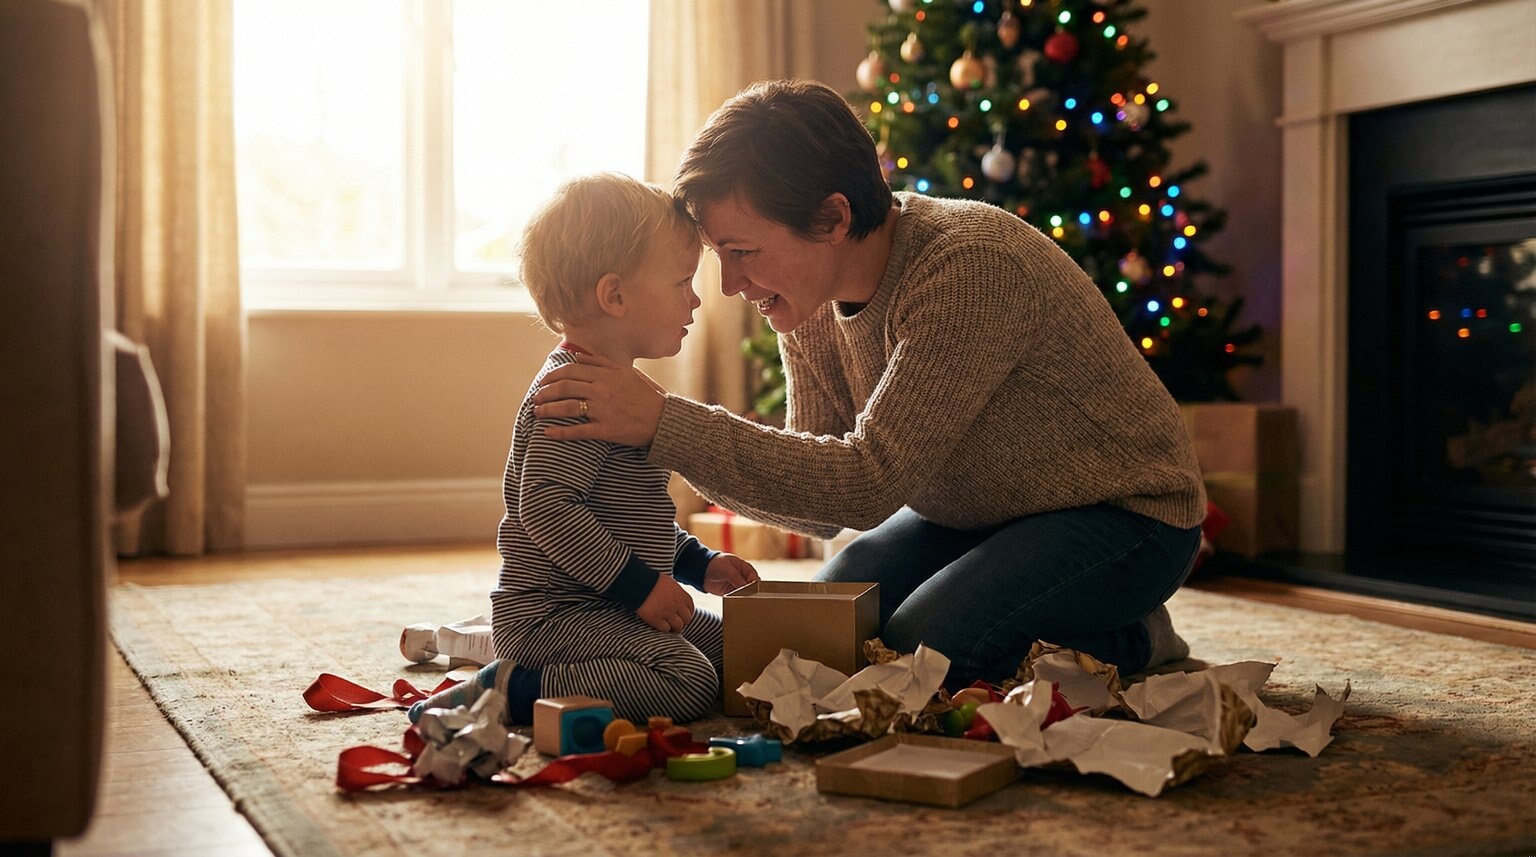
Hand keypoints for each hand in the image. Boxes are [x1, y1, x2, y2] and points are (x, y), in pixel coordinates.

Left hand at [532, 353, 666, 446]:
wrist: (664, 419)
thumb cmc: (646, 395)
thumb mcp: (627, 372)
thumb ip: (602, 364)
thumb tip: (578, 357)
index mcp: (607, 374)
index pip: (571, 370)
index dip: (553, 375)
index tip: (543, 381)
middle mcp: (603, 389)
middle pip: (565, 387)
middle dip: (545, 392)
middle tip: (536, 397)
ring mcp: (604, 410)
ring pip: (568, 407)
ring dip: (548, 409)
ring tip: (537, 412)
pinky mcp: (606, 429)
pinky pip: (578, 431)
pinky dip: (560, 433)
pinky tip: (548, 433)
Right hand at [636, 574, 694, 632]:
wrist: (638, 583)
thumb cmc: (651, 580)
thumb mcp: (668, 582)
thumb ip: (675, 591)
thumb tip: (677, 596)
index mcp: (681, 595)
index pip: (690, 608)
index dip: (687, 613)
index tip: (683, 615)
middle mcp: (677, 605)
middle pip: (687, 619)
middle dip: (683, 622)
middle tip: (677, 623)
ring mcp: (668, 613)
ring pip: (678, 626)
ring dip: (675, 628)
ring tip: (671, 628)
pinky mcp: (657, 620)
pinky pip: (666, 629)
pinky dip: (665, 629)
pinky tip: (661, 626)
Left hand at [703, 553, 759, 596]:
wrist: (702, 570)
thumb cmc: (716, 564)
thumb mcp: (727, 569)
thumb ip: (737, 578)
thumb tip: (746, 588)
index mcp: (745, 568)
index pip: (754, 578)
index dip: (754, 585)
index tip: (752, 591)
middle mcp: (743, 577)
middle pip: (752, 587)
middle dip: (751, 592)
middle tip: (748, 597)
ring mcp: (737, 585)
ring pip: (745, 593)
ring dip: (744, 597)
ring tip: (742, 601)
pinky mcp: (731, 592)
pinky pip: (737, 597)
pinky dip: (737, 600)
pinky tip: (736, 602)